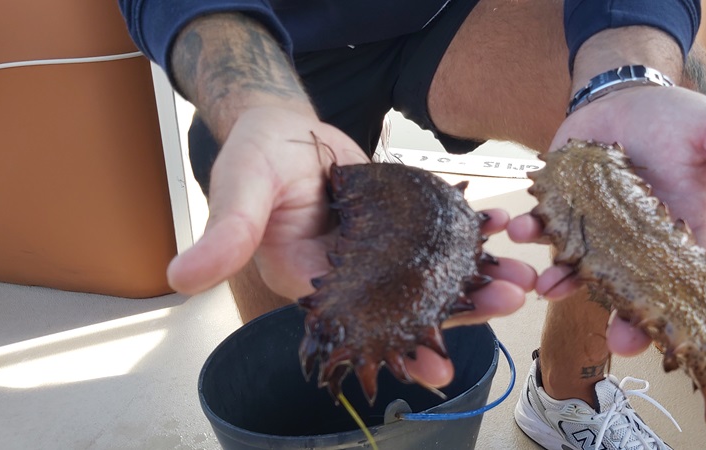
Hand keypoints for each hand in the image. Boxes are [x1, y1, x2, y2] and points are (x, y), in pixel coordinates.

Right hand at [167, 105, 533, 386]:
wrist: (279, 128)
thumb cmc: (254, 159)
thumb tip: (181, 277)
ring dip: (479, 274)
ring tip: (524, 273)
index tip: (442, 367)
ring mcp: (383, 250)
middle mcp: (355, 275)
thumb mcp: (239, 192)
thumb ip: (225, 233)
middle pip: (413, 304)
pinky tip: (503, 224)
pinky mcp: (402, 223)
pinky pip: (440, 233)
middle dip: (463, 310)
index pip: (362, 328)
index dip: (400, 349)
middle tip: (511, 302)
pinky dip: (472, 230)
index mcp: (315, 284)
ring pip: (435, 272)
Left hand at [509, 85, 705, 355]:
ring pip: (581, 268)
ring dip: (564, 279)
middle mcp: (637, 246)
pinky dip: (533, 233)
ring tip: (550, 284)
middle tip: (619, 339)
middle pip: (633, 294)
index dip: (686, 316)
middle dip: (626, 319)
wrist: (624, 95)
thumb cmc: (679, 120)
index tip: (684, 340)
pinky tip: (523, 230)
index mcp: (682, 236)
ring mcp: (597, 232)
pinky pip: (547, 230)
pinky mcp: (563, 210)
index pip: (687, 287)